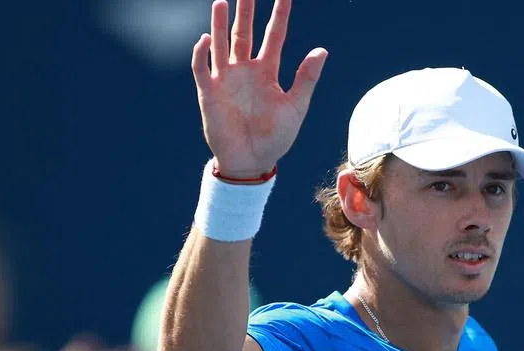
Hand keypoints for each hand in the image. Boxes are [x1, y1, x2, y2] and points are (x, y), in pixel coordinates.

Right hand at [191, 0, 327, 177]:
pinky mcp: (208, 93)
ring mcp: (225, 80)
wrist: (252, 162)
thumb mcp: (296, 107)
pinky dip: (201, 53)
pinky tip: (206, 39)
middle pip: (244, 32)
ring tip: (222, 1)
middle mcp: (245, 70)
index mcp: (267, 72)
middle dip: (245, 10)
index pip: (274, 35)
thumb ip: (306, 79)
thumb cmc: (276, 138)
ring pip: (221, 44)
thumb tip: (322, 51)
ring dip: (220, 24)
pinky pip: (202, 68)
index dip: (279, 14)